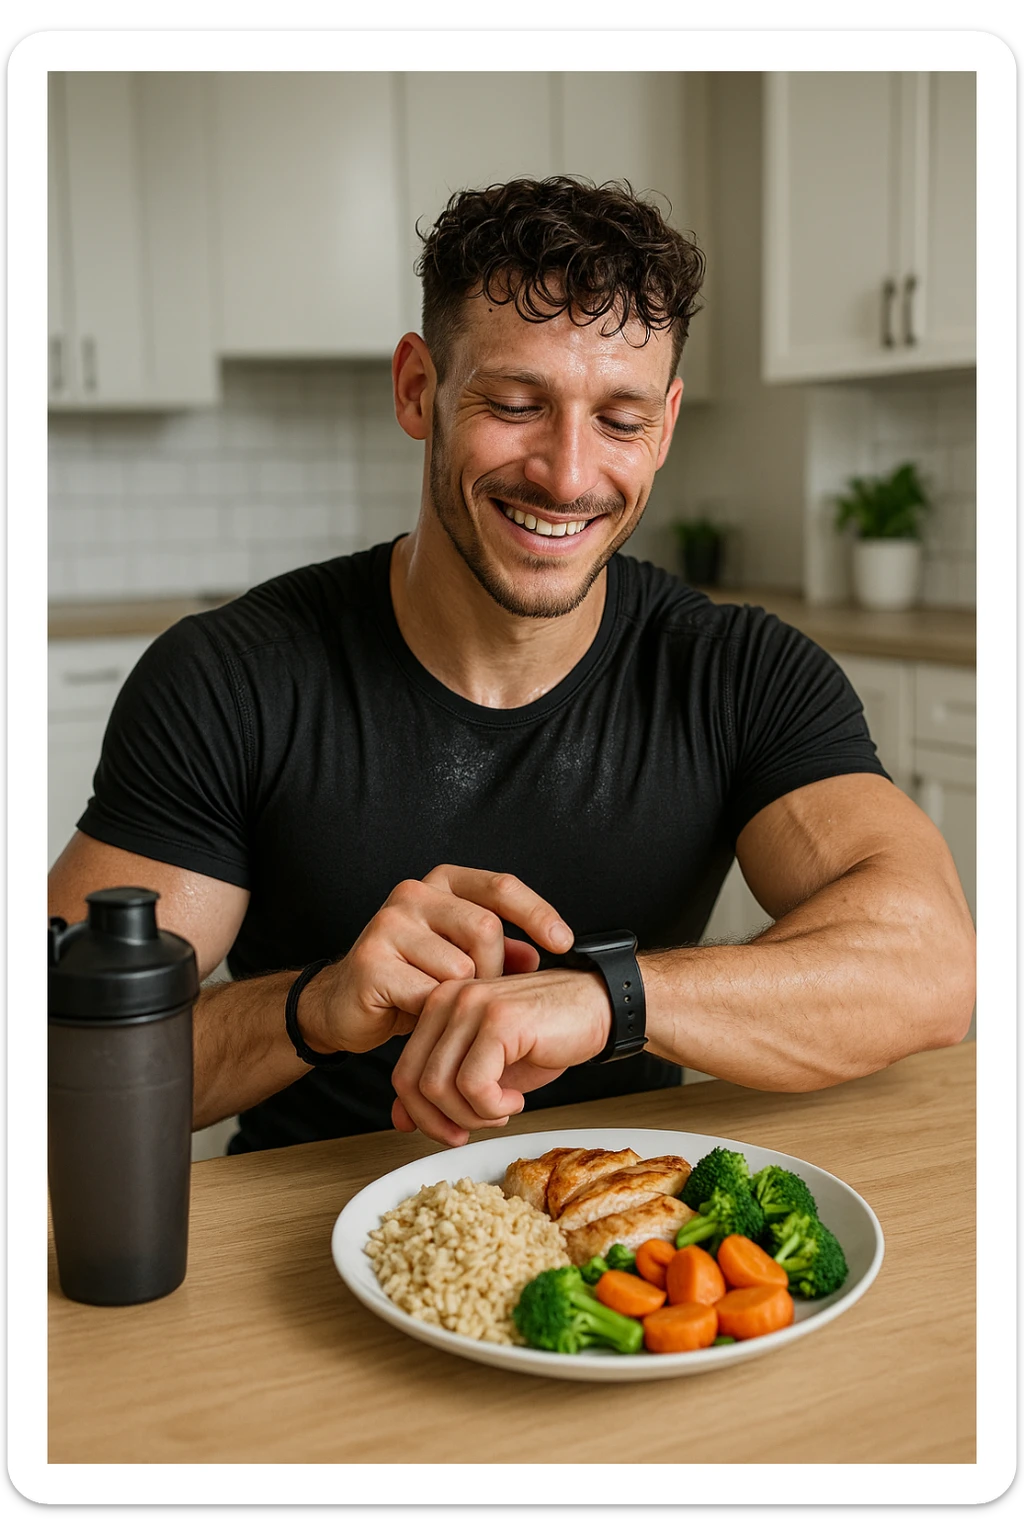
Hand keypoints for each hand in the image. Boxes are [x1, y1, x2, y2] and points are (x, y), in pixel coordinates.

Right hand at [296, 865, 574, 1057]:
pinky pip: (428, 994)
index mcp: (440, 884)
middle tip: (482, 996)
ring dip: (461, 998)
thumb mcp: (461, 959)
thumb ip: (499, 953)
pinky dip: (435, 1013)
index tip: (564, 943)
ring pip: (459, 966)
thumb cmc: (411, 979)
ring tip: (443, 1006)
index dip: (537, 913)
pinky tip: (421, 1016)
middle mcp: (412, 894)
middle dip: (494, 970)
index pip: (500, 887)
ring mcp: (388, 925)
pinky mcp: (370, 962)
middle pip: (484, 928)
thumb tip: (539, 957)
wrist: (345, 1006)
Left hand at [389, 966, 612, 1145]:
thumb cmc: (546, 1036)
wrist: (598, 1007)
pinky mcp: (499, 1021)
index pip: (404, 1073)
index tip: (451, 1132)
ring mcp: (472, 1006)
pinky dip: (494, 1107)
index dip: (422, 1116)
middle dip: (443, 1122)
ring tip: (503, 1109)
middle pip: (415, 1083)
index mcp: (438, 1006)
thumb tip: (401, 1120)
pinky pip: (474, 1085)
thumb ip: (443, 1089)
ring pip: (440, 1087)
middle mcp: (448, 999)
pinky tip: (517, 1099)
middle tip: (476, 1130)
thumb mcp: (486, 1069)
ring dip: (473, 1115)